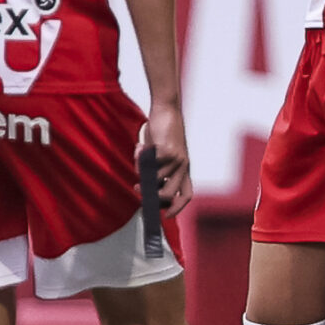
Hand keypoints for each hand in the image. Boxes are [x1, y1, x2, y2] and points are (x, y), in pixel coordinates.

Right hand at [141, 102, 190, 217]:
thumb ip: (153, 169)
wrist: (166, 109)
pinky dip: (142, 156)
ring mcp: (178, 159)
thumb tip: (142, 184)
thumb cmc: (161, 132)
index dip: (177, 208)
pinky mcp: (169, 151)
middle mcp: (184, 166)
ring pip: (157, 179)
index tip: (166, 216)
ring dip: (143, 170)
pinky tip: (140, 146)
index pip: (186, 195)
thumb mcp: (159, 154)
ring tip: (138, 154)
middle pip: (171, 194)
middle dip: (153, 196)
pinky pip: (151, 163)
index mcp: (184, 169)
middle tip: (138, 188)